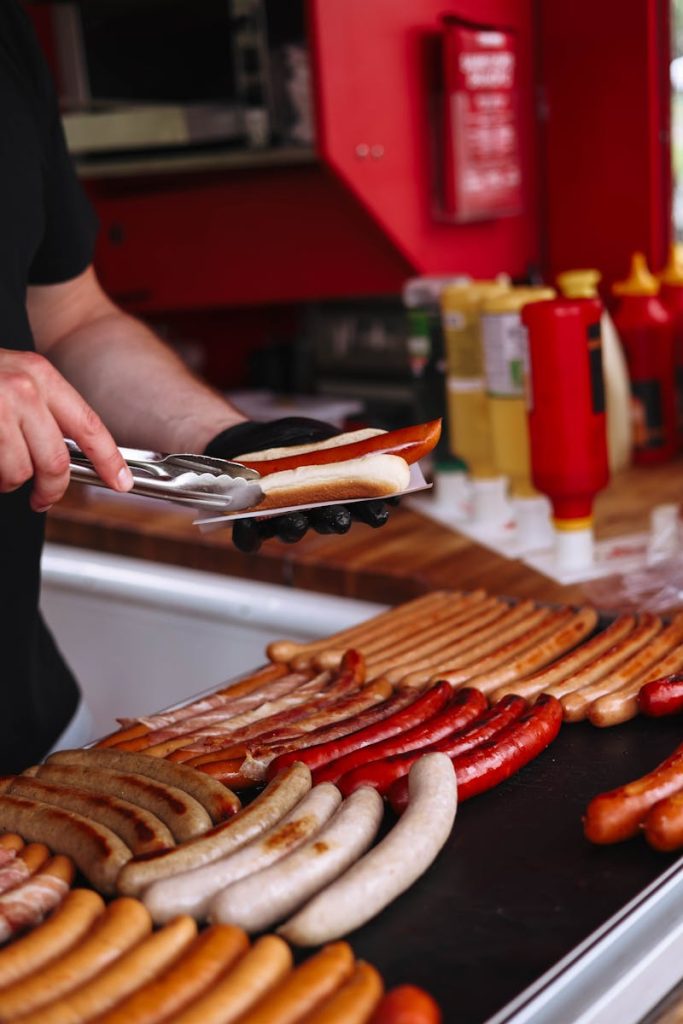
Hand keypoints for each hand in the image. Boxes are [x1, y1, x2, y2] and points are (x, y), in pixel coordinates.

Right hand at [0, 349, 132, 511]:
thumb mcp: (18, 377)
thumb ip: (45, 409)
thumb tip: (77, 454)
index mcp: (40, 375)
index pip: (88, 425)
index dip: (109, 459)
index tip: (120, 481)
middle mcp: (21, 389)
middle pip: (55, 460)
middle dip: (51, 489)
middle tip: (42, 497)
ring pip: (18, 471)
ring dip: (10, 482)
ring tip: (0, 470)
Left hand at [204, 417, 395, 552]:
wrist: (251, 441)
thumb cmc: (292, 441)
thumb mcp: (326, 436)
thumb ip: (354, 445)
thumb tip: (389, 447)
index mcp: (335, 494)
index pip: (359, 509)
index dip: (370, 514)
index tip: (379, 513)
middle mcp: (311, 511)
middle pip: (326, 523)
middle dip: (334, 522)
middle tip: (340, 519)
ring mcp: (281, 518)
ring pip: (291, 531)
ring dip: (294, 528)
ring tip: (296, 521)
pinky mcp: (250, 522)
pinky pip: (250, 537)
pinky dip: (249, 534)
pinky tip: (248, 525)